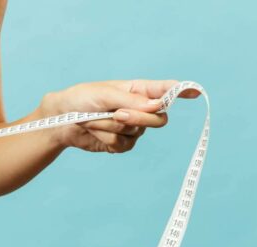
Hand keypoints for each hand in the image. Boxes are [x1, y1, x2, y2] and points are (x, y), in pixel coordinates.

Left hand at [40, 79, 200, 153]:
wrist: (60, 121)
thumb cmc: (80, 99)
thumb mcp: (104, 94)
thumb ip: (130, 101)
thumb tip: (156, 106)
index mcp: (138, 90)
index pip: (166, 90)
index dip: (182, 91)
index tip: (195, 91)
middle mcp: (139, 109)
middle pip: (158, 119)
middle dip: (138, 119)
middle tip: (117, 114)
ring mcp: (132, 128)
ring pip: (137, 133)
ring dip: (111, 127)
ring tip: (93, 118)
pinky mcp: (120, 144)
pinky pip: (123, 146)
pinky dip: (106, 139)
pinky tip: (95, 132)